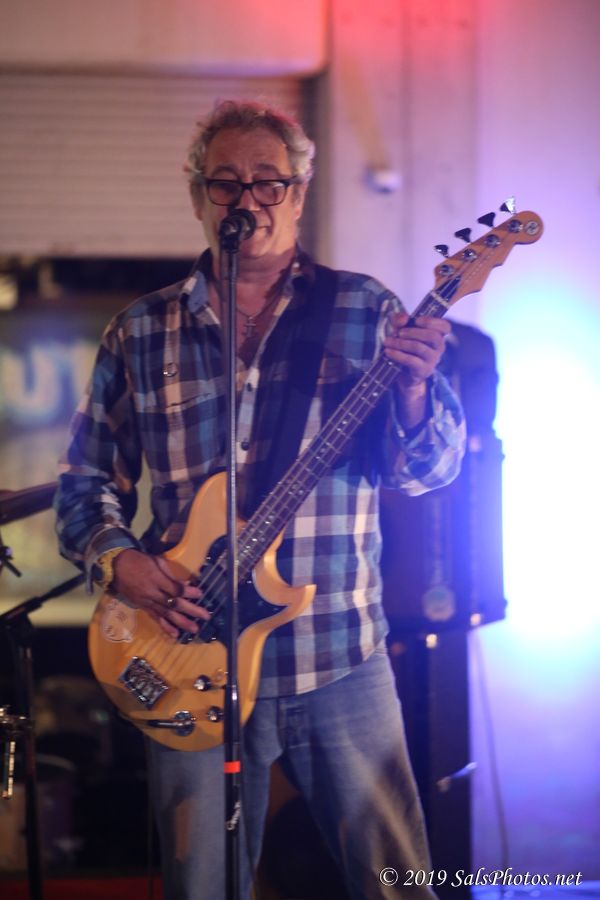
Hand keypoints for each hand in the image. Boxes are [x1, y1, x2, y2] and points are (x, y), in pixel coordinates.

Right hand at [112, 548, 208, 637]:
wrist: (116, 567)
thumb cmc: (139, 560)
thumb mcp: (157, 561)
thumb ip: (172, 575)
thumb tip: (186, 586)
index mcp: (156, 579)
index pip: (176, 589)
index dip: (189, 593)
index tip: (201, 594)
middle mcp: (152, 593)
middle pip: (174, 604)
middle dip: (191, 610)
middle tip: (205, 616)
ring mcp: (147, 602)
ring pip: (166, 614)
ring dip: (181, 622)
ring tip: (194, 629)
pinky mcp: (142, 607)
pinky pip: (155, 618)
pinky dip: (165, 627)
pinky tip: (175, 634)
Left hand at [383, 313, 450, 427]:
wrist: (404, 374)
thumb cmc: (405, 348)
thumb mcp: (401, 331)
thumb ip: (400, 321)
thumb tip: (403, 318)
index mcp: (437, 336)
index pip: (445, 327)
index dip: (433, 321)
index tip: (417, 319)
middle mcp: (438, 348)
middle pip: (433, 336)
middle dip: (413, 332)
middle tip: (399, 333)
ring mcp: (432, 360)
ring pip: (420, 348)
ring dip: (401, 343)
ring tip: (388, 341)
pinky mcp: (423, 371)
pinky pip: (411, 361)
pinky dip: (398, 354)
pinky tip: (388, 351)